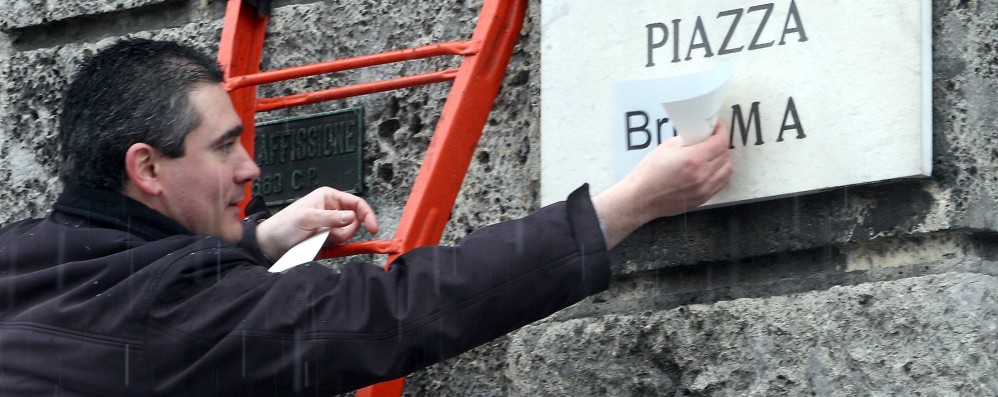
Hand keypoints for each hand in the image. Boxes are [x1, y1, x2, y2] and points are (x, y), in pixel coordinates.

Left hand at [255, 187, 378, 259]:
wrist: (271, 244)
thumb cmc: (285, 225)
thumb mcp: (307, 218)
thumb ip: (331, 218)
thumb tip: (353, 217)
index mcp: (330, 197)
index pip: (356, 204)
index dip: (367, 215)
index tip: (373, 229)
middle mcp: (333, 208)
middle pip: (355, 221)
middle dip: (345, 231)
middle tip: (327, 235)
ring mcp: (331, 224)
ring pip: (348, 234)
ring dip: (336, 239)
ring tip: (318, 239)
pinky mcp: (328, 237)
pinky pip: (339, 243)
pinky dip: (331, 246)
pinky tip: (318, 245)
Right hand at [592, 123, 731, 248]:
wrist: (640, 198)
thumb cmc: (648, 176)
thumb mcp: (666, 148)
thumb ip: (686, 140)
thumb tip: (698, 136)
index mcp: (692, 159)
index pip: (720, 142)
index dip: (721, 131)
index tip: (717, 128)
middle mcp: (701, 175)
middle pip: (725, 154)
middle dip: (720, 144)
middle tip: (712, 139)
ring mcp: (704, 189)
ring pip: (727, 169)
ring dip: (722, 159)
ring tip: (712, 155)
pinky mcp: (703, 198)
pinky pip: (721, 183)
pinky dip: (720, 174)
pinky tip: (711, 169)